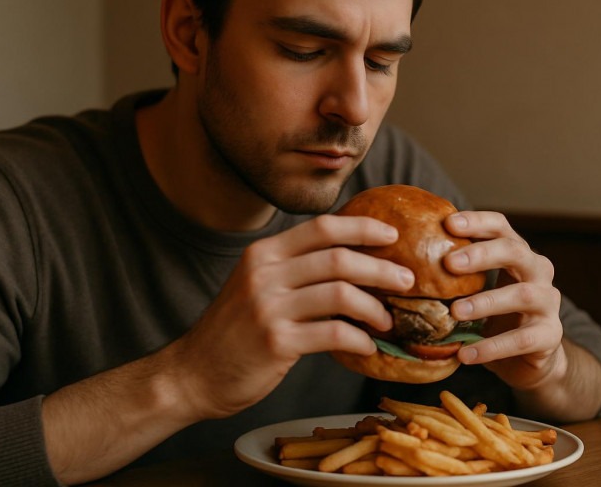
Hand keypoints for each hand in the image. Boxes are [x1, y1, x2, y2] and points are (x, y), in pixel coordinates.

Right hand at [171, 214, 413, 420]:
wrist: (193, 374)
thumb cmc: (234, 331)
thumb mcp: (257, 286)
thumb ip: (295, 270)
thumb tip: (354, 262)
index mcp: (263, 253)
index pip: (322, 227)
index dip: (362, 227)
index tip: (392, 234)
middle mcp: (264, 273)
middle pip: (338, 258)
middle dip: (381, 267)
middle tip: (406, 281)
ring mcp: (268, 307)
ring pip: (340, 293)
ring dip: (375, 307)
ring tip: (388, 320)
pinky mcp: (276, 342)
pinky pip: (333, 333)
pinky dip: (359, 339)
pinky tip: (367, 346)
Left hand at [442, 211, 564, 391]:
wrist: (532, 358)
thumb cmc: (495, 316)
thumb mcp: (477, 290)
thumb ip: (455, 274)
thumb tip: (401, 261)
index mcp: (518, 253)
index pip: (501, 227)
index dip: (477, 222)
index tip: (448, 223)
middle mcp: (538, 272)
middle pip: (515, 252)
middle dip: (481, 255)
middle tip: (449, 263)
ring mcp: (548, 303)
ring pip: (521, 295)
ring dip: (485, 302)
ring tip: (455, 312)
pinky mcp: (550, 335)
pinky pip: (522, 339)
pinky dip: (492, 346)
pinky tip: (466, 353)